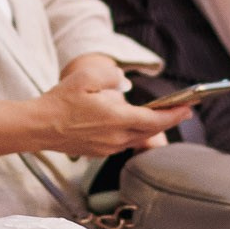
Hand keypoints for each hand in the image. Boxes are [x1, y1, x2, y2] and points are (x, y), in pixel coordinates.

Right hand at [33, 60, 184, 156]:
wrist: (39, 126)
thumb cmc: (61, 101)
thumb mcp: (87, 77)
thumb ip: (112, 77)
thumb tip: (123, 85)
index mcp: (117, 119)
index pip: (155, 120)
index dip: (175, 115)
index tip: (190, 108)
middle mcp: (117, 137)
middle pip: (150, 131)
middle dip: (167, 120)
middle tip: (181, 110)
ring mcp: (108, 147)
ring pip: (137, 137)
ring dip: (150, 127)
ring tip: (159, 115)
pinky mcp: (99, 151)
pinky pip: (123, 141)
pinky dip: (133, 132)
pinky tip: (130, 123)